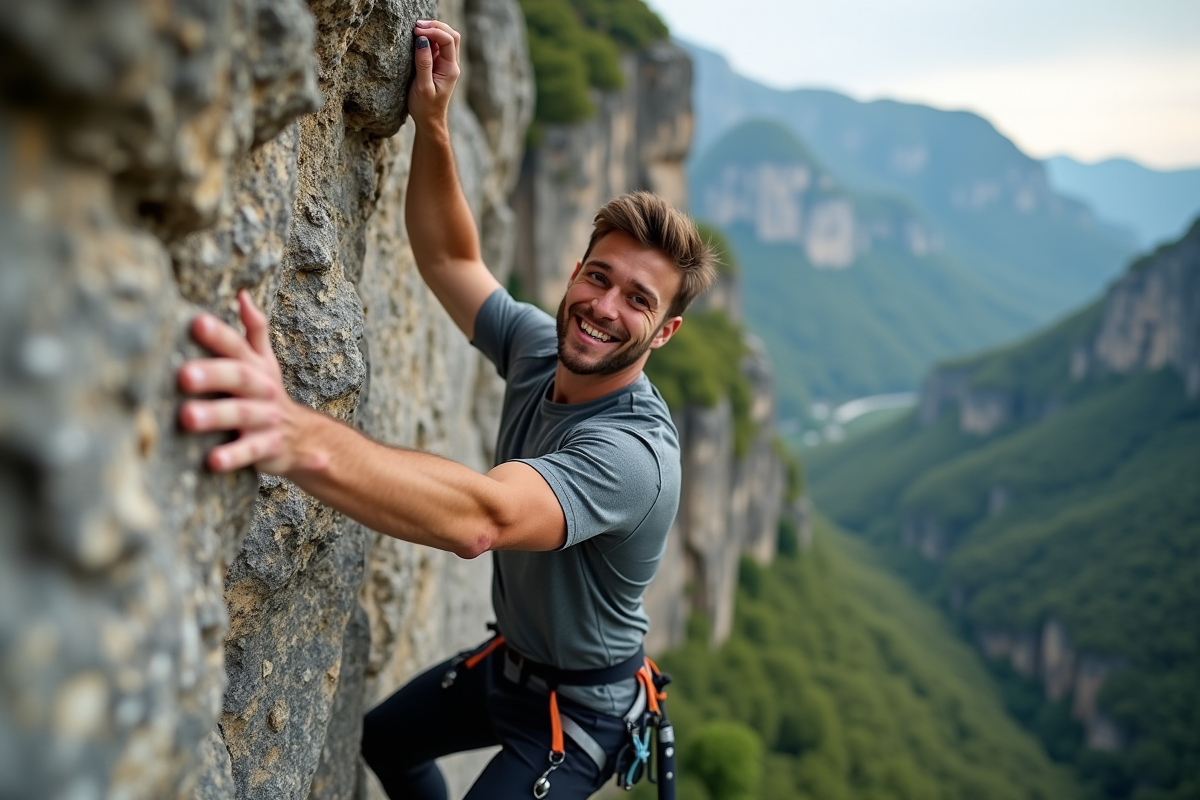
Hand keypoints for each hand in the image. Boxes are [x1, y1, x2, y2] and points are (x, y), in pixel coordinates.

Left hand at [178, 291, 297, 474]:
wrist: (304, 436)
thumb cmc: (267, 395)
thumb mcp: (264, 362)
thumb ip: (254, 330)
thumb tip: (242, 295)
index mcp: (257, 367)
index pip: (237, 346)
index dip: (219, 334)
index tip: (195, 322)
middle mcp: (263, 389)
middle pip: (239, 378)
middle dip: (212, 375)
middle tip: (183, 375)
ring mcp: (267, 419)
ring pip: (243, 415)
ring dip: (217, 415)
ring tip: (187, 417)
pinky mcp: (269, 447)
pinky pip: (251, 452)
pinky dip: (235, 456)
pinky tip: (213, 461)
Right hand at [408, 19, 461, 129]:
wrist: (429, 121)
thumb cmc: (425, 107)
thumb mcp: (423, 87)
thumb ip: (423, 63)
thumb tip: (421, 40)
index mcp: (451, 69)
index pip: (448, 40)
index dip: (434, 31)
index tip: (416, 31)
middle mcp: (451, 64)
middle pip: (451, 35)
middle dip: (435, 26)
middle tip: (416, 25)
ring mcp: (445, 64)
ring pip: (445, 38)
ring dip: (432, 30)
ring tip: (415, 29)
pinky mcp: (437, 65)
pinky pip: (437, 45)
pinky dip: (429, 37)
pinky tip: (417, 37)